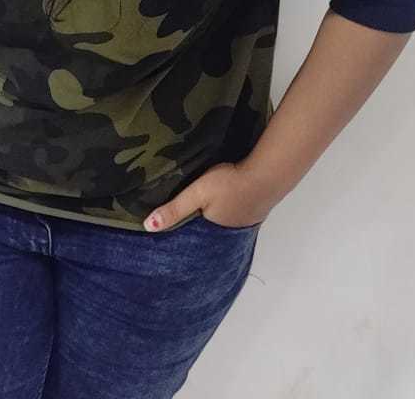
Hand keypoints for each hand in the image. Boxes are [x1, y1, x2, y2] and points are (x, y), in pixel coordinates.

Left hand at [143, 161, 274, 231]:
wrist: (266, 173)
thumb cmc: (229, 183)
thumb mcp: (197, 193)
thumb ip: (174, 209)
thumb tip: (148, 226)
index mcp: (212, 234)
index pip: (190, 240)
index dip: (179, 238)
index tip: (164, 240)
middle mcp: (228, 235)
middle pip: (205, 234)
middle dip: (194, 232)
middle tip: (178, 229)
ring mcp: (242, 225)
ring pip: (219, 225)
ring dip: (210, 222)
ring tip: (197, 218)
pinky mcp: (251, 213)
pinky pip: (232, 217)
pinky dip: (224, 214)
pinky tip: (221, 207)